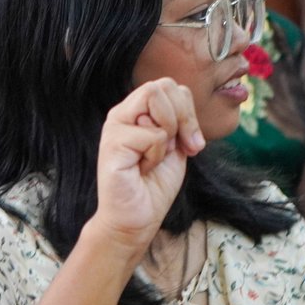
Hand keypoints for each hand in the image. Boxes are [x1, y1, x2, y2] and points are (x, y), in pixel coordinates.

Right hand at [87, 79, 204, 254]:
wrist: (136, 220)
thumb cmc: (153, 186)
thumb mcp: (175, 146)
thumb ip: (179, 122)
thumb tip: (186, 104)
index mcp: (137, 112)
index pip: (170, 86)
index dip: (188, 111)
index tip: (192, 142)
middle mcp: (123, 113)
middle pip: (163, 84)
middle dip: (184, 116)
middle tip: (182, 146)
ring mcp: (115, 126)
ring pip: (154, 97)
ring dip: (169, 132)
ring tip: (155, 157)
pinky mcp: (112, 143)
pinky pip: (152, 134)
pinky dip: (157, 155)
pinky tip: (143, 169)